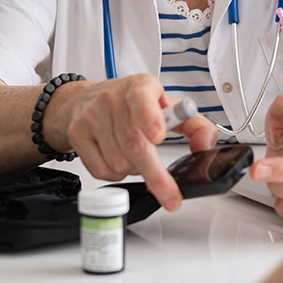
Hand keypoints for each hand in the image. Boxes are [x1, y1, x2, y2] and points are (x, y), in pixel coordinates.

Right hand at [58, 74, 219, 211]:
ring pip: (119, 162)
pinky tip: (119, 159)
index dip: (149, 117)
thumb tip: (205, 145)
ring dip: (134, 170)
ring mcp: (92, 117)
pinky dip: (116, 174)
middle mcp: (113, 99)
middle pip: (133, 144)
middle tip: (170, 195)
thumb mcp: (165, 106)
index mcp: (140, 87)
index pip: (142, 97)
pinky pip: (101, 170)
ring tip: (136, 156)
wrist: (84, 100)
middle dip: (155, 175)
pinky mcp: (77, 134)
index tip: (158, 136)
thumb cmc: (131, 105)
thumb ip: (195, 124)